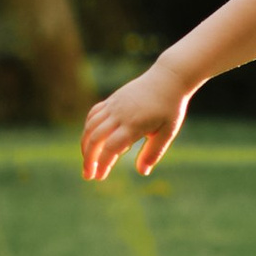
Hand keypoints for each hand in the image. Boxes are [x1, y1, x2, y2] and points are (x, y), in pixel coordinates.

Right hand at [81, 65, 190, 184]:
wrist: (168, 78)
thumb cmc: (170, 107)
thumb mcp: (167, 132)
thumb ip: (154, 152)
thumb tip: (142, 172)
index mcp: (134, 124)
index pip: (111, 147)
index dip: (103, 163)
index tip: (100, 177)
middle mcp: (120, 114)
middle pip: (96, 138)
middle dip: (89, 158)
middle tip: (88, 175)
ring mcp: (114, 105)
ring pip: (90, 126)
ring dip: (85, 145)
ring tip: (87, 161)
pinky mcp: (112, 99)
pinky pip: (93, 114)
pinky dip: (88, 128)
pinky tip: (90, 140)